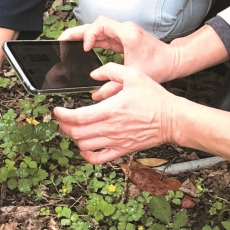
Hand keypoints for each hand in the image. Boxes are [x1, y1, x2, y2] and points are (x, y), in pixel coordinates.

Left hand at [53, 63, 180, 164]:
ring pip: (84, 146)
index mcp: (110, 110)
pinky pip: (98, 159)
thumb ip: (111, 71)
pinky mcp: (122, 149)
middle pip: (76, 133)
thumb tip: (94, 75)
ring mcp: (115, 141)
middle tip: (63, 119)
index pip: (77, 117)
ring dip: (74, 138)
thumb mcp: (134, 75)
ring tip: (74, 129)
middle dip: (64, 126)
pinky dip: (87, 156)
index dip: (62, 115)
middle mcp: (110, 128)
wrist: (172, 119)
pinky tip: (85, 148)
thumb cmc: (155, 98)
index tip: (58, 110)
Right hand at [61, 18, 180, 82]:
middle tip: (60, 40)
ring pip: (97, 31)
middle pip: (94, 25)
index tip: (85, 48)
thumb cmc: (160, 65)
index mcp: (127, 33)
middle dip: (77, 33)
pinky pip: (103, 38)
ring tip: (66, 44)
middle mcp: (124, 30)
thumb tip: (96, 95)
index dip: (89, 35)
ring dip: (83, 37)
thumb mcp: (134, 76)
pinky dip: (92, 42)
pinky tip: (83, 49)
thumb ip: (113, 86)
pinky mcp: (123, 40)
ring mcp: (123, 34)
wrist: (174, 61)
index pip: (100, 25)